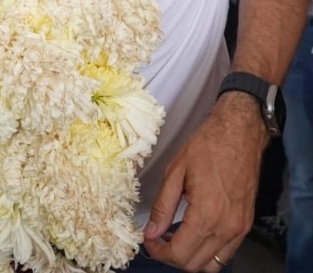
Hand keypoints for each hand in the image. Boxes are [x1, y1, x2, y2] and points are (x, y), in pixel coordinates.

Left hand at [142, 94, 266, 270]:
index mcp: (207, 214)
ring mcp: (240, 228)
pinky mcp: (245, 224)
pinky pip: (226, 252)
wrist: (239, 134)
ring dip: (190, 257)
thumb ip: (162, 206)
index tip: (148, 239)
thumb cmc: (207, 146)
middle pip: (195, 264)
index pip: (180, 254)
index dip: (158, 251)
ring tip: (174, 237)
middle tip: (157, 238)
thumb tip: (151, 232)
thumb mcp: (175, 172)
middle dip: (171, 256)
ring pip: (212, 264)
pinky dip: (207, 251)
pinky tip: (193, 233)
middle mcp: (227, 227)